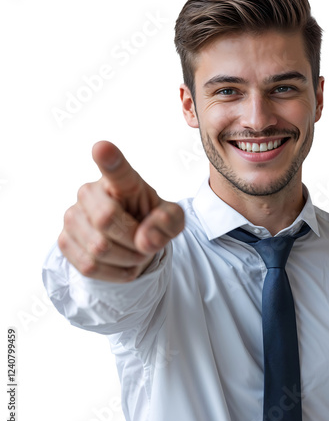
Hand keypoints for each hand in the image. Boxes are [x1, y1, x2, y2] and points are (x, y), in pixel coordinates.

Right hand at [57, 141, 183, 281]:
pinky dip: (114, 272)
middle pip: (107, 220)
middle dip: (133, 240)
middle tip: (145, 242)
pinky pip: (90, 266)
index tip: (102, 148)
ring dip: (126, 259)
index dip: (109, 159)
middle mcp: (90, 192)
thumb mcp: (171, 219)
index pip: (116, 169)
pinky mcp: (64, 241)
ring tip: (134, 252)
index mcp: (123, 181)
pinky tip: (122, 262)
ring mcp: (72, 216)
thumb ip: (169, 223)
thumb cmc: (151, 221)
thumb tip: (146, 239)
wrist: (132, 240)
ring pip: (99, 248)